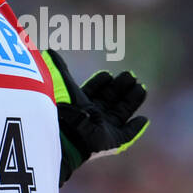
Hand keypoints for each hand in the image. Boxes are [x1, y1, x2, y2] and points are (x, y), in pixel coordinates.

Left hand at [43, 49, 148, 184]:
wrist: (62, 130)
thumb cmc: (60, 105)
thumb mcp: (59, 80)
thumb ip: (58, 66)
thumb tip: (49, 51)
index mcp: (77, 104)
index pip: (92, 92)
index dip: (100, 83)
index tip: (107, 74)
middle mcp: (90, 116)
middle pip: (109, 100)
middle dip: (120, 88)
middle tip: (130, 76)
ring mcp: (102, 129)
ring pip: (121, 114)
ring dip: (132, 101)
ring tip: (141, 87)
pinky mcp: (111, 141)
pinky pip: (127, 135)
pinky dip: (135, 128)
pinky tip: (144, 119)